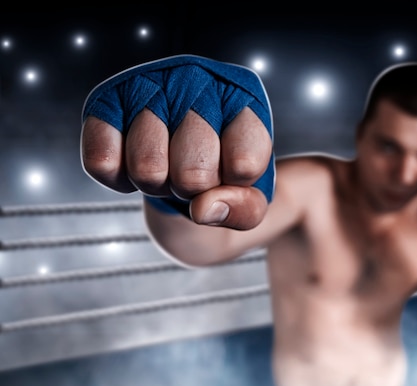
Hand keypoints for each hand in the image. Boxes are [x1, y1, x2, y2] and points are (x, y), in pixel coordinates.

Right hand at [80, 55, 274, 229]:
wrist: (183, 148)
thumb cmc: (222, 166)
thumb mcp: (250, 194)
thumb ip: (245, 210)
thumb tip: (203, 208)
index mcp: (244, 100)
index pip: (242, 166)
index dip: (233, 187)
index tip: (233, 172)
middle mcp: (198, 81)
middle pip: (193, 174)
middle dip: (193, 190)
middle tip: (194, 171)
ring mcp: (149, 85)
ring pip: (148, 169)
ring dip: (157, 185)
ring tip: (167, 164)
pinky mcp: (106, 100)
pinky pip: (102, 163)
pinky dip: (120, 179)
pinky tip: (135, 161)